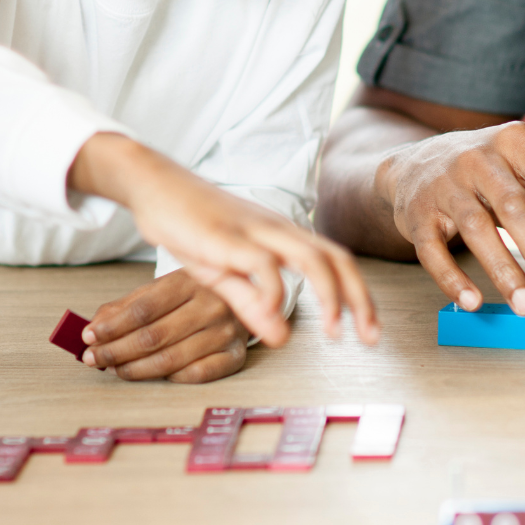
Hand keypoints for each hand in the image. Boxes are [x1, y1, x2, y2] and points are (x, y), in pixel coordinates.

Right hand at [70, 133, 378, 348]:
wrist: (154, 187)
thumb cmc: (191, 228)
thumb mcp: (224, 274)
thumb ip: (252, 305)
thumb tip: (281, 338)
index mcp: (282, 236)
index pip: (335, 261)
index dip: (358, 295)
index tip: (368, 331)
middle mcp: (277, 229)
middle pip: (335, 258)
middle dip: (358, 298)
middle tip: (370, 337)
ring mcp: (254, 230)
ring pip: (310, 257)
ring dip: (329, 296)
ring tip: (334, 331)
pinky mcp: (227, 236)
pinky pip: (263, 262)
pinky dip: (276, 291)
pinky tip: (274, 316)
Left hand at [81, 271, 248, 381]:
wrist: (247, 297)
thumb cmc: (195, 295)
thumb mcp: (162, 289)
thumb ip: (127, 306)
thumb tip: (93, 328)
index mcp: (190, 281)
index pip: (143, 309)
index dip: (112, 327)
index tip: (88, 337)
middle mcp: (212, 305)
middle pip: (153, 337)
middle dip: (116, 350)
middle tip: (93, 358)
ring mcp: (227, 331)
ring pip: (171, 359)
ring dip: (135, 368)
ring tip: (114, 368)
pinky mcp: (236, 355)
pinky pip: (197, 374)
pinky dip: (169, 377)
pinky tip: (152, 374)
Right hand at [377, 121, 524, 314]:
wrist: (419, 164)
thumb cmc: (499, 178)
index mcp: (518, 142)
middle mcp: (478, 156)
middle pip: (516, 208)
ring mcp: (443, 183)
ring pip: (475, 228)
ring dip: (504, 270)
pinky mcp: (416, 213)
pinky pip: (432, 249)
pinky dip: (452, 277)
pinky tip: (474, 302)